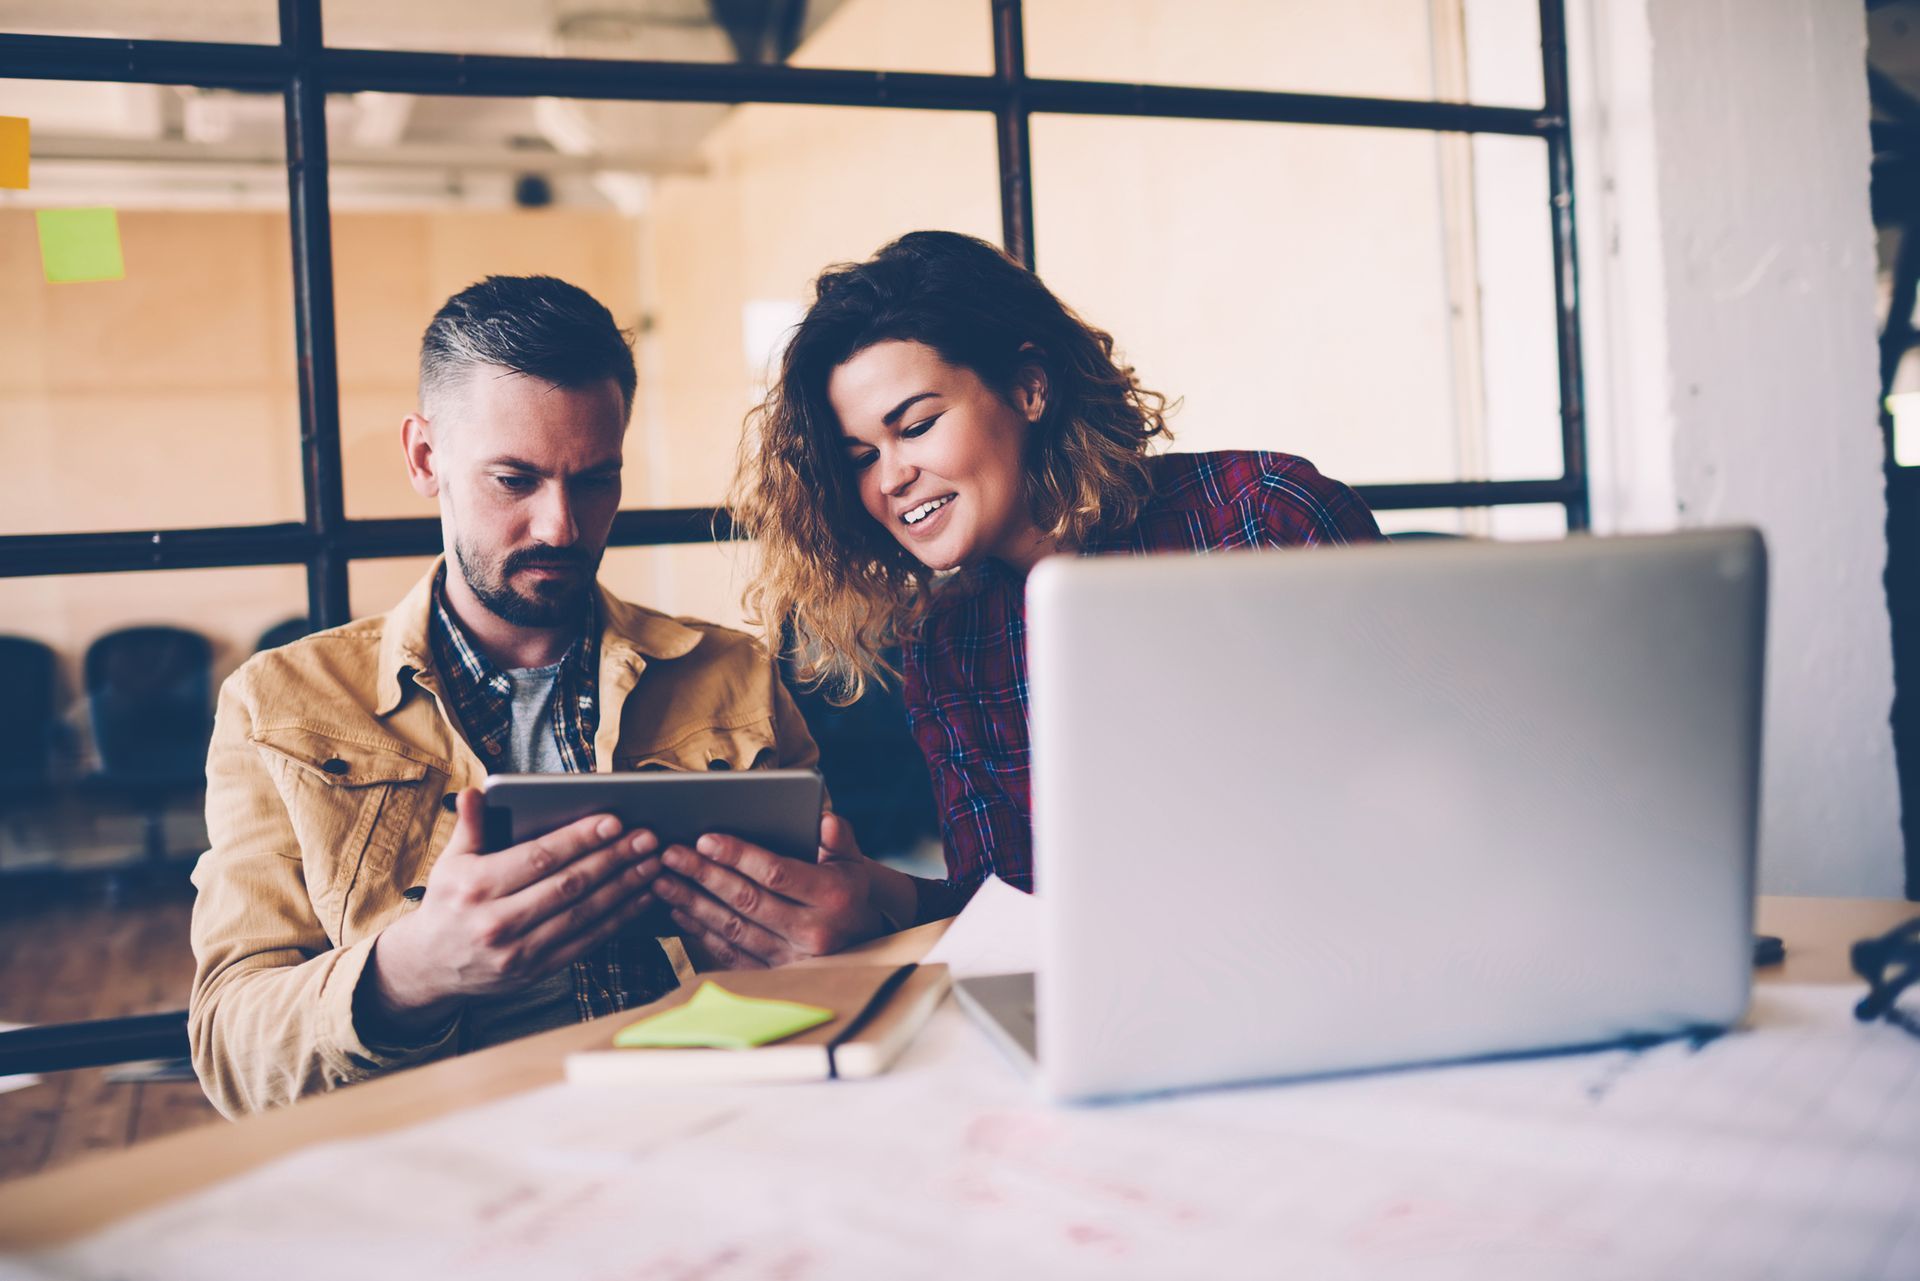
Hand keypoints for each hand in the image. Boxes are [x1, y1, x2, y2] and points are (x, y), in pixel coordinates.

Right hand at [363, 789, 661, 1029]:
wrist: (430, 968)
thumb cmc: (447, 903)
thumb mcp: (450, 862)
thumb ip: (469, 826)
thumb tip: (476, 791)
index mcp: (476, 887)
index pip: (538, 858)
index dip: (579, 839)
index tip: (614, 820)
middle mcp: (497, 922)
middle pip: (568, 885)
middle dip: (613, 859)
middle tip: (647, 838)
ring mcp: (518, 952)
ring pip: (583, 914)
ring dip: (624, 888)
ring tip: (653, 864)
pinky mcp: (536, 972)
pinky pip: (586, 942)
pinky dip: (617, 919)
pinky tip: (639, 898)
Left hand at [654, 814, 915, 968]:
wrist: (864, 945)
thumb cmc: (848, 893)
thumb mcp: (853, 862)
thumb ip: (839, 838)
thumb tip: (823, 820)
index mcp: (833, 896)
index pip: (777, 873)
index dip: (738, 856)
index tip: (705, 839)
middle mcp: (814, 931)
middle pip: (747, 900)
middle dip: (704, 874)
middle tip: (670, 854)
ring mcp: (793, 958)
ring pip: (733, 928)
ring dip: (694, 903)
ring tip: (662, 881)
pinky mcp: (776, 976)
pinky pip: (732, 954)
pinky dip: (702, 933)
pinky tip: (680, 912)